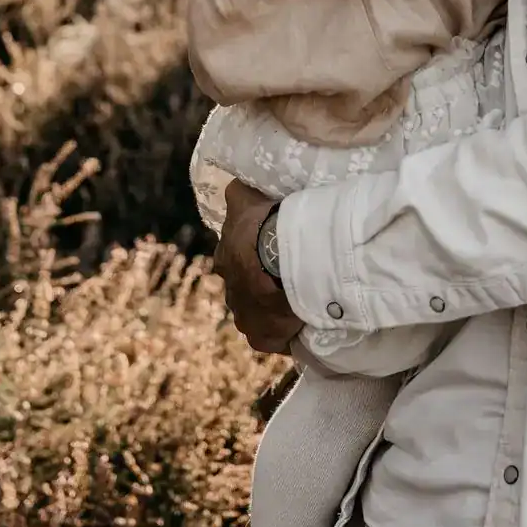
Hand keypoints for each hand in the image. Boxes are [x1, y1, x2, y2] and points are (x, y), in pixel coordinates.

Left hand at [213, 181, 304, 354]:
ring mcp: (245, 319)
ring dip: (274, 309)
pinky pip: (275, 338)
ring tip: (297, 302)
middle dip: (261, 287)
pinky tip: (301, 325)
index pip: (235, 261)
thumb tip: (236, 187)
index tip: (269, 256)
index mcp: (225, 261)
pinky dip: (286, 333)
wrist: (279, 259)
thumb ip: (238, 194)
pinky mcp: (262, 339)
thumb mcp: (244, 198)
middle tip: (285, 280)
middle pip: (246, 291)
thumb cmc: (261, 227)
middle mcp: (230, 293)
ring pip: (260, 314)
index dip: (252, 259)